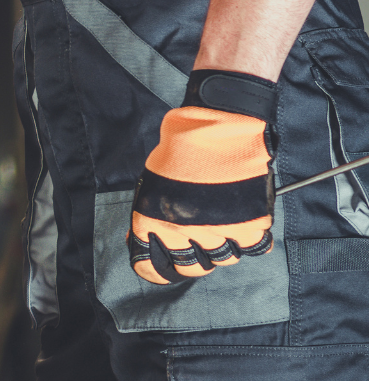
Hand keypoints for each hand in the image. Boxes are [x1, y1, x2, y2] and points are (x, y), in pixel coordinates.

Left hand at [129, 70, 277, 284]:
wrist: (218, 126)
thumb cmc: (181, 145)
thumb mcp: (153, 179)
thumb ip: (150, 213)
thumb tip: (140, 238)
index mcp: (157, 220)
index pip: (150, 265)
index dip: (152, 266)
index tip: (154, 265)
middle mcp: (188, 232)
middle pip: (190, 267)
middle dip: (188, 258)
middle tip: (192, 243)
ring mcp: (222, 231)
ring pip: (223, 258)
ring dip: (220, 245)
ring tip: (219, 222)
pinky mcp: (252, 226)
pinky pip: (252, 246)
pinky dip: (247, 236)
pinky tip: (240, 219)